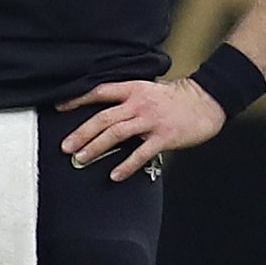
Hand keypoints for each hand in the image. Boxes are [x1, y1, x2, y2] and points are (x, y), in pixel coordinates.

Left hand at [57, 78, 225, 180]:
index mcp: (133, 89)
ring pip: (117, 134)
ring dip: (96, 147)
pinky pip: (141, 153)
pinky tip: (114, 175)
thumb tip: (103, 113)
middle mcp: (138, 103)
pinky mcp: (164, 137)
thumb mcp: (148, 90)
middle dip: (82, 133)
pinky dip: (126, 165)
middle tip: (66, 147)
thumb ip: (127, 99)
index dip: (78, 100)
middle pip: (103, 118)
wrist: (206, 100)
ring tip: (81, 159)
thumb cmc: (175, 98)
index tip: (60, 109)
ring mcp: (151, 120)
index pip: (99, 92)